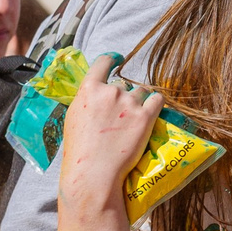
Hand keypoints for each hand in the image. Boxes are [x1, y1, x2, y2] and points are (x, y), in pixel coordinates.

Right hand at [59, 55, 162, 221]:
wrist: (94, 171)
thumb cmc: (80, 150)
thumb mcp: (74, 117)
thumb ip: (87, 100)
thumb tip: (96, 92)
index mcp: (89, 89)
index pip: (103, 62)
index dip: (112, 59)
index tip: (118, 59)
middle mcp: (110, 91)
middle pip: (123, 83)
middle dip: (124, 95)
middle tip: (121, 115)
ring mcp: (129, 103)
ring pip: (141, 91)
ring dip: (140, 101)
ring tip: (134, 119)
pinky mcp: (146, 116)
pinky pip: (157, 99)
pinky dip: (156, 103)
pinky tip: (153, 111)